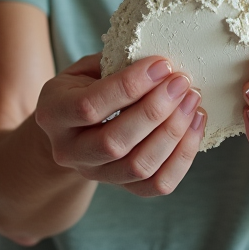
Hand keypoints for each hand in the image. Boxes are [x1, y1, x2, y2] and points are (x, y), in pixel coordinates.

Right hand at [33, 53, 205, 196]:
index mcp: (53, 113)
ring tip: (192, 101)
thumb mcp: (87, 68)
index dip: (129, 86)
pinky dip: (182, 157)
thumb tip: (159, 62)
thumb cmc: (85, 87)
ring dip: (173, 133)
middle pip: (114, 143)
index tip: (162, 65)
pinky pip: (156, 184)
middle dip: (155, 111)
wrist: (74, 127)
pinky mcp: (121, 187)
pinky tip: (195, 125)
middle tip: (182, 83)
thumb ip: (115, 63)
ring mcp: (94, 174)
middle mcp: (68, 151)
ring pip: (138, 167)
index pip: (89, 106)